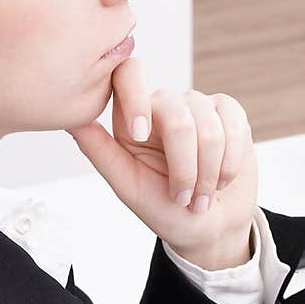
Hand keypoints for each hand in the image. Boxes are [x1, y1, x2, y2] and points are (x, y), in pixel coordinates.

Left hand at [67, 57, 259, 266]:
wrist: (210, 229)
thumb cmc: (166, 211)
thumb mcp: (128, 188)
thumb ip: (101, 153)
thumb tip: (70, 121)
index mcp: (131, 119)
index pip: (128, 74)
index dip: (136, 98)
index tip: (140, 136)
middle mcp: (163, 106)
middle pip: (176, 113)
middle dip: (185, 166)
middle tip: (184, 199)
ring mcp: (197, 106)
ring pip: (207, 123)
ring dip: (209, 170)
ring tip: (203, 196)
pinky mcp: (228, 113)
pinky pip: (233, 121)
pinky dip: (230, 160)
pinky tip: (223, 179)